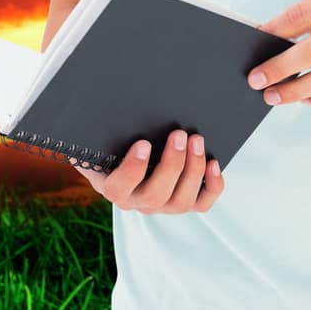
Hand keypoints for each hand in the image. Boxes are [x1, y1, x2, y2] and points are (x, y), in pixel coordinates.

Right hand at [71, 128, 223, 213]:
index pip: (119, 187)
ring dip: (193, 169)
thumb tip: (99, 104)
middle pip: (156, 194)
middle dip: (172, 163)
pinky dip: (212, 185)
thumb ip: (97, 128)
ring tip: (197, 140)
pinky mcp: (183, 203)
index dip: (132, 168)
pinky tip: (213, 163)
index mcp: (113, 187)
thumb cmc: (113, 145)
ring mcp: (162, 206)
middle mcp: (137, 201)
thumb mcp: (99, 138)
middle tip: (179, 134)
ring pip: (181, 200)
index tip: (143, 143)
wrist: (126, 159)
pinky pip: (202, 203)